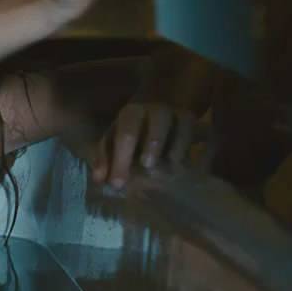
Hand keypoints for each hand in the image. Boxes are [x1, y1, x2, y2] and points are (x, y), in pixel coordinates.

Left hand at [90, 101, 207, 188]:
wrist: (156, 106)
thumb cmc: (130, 130)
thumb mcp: (113, 138)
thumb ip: (105, 158)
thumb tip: (98, 179)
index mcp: (131, 113)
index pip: (126, 135)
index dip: (120, 160)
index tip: (117, 184)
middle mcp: (155, 110)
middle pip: (157, 127)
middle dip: (152, 145)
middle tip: (147, 165)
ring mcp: (176, 114)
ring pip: (180, 127)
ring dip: (175, 148)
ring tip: (169, 167)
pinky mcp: (191, 120)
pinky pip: (192, 134)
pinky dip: (187, 150)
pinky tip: (179, 166)